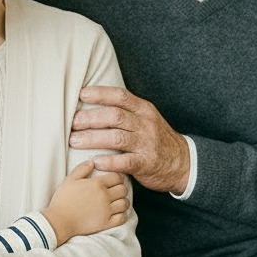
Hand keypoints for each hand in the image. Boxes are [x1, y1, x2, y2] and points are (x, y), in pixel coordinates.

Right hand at [42, 160, 128, 243]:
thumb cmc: (63, 199)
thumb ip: (82, 168)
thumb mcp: (69, 180)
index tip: (115, 180)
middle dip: (121, 188)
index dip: (118, 177)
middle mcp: (104, 196)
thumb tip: (93, 161)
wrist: (59, 221)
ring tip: (117, 201)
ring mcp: (106, 210)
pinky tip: (117, 213)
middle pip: (123, 189)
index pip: (117, 177)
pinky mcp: (106, 223)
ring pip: (125, 203)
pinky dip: (122, 215)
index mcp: (97, 184)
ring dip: (123, 201)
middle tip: (116, 190)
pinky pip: (122, 218)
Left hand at [71, 86, 190, 194]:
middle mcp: (145, 124)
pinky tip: (94, 161)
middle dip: (90, 118)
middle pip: (114, 116)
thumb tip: (93, 104)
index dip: (100, 93)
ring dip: (92, 138)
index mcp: (144, 110)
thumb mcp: (146, 118)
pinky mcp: (146, 163)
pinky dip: (108, 161)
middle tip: (72, 122)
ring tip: (74, 141)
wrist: (184, 163)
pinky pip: (125, 162)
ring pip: (116, 138)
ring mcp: (146, 144)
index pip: (120, 96)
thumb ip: (126, 111)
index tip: (81, 94)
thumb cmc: (157, 139)